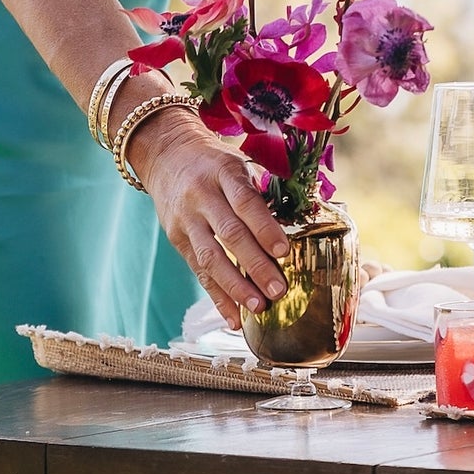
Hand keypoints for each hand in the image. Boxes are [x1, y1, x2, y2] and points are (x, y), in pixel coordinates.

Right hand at [130, 112, 290, 326]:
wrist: (168, 155)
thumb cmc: (216, 162)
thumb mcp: (239, 161)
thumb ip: (265, 188)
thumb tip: (305, 215)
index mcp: (224, 171)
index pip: (245, 201)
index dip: (264, 227)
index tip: (284, 251)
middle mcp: (201, 195)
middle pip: (229, 234)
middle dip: (255, 265)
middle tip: (279, 290)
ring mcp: (186, 220)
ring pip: (210, 258)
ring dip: (235, 287)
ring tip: (258, 308)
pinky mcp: (177, 239)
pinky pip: (198, 271)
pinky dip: (217, 296)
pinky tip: (234, 318)